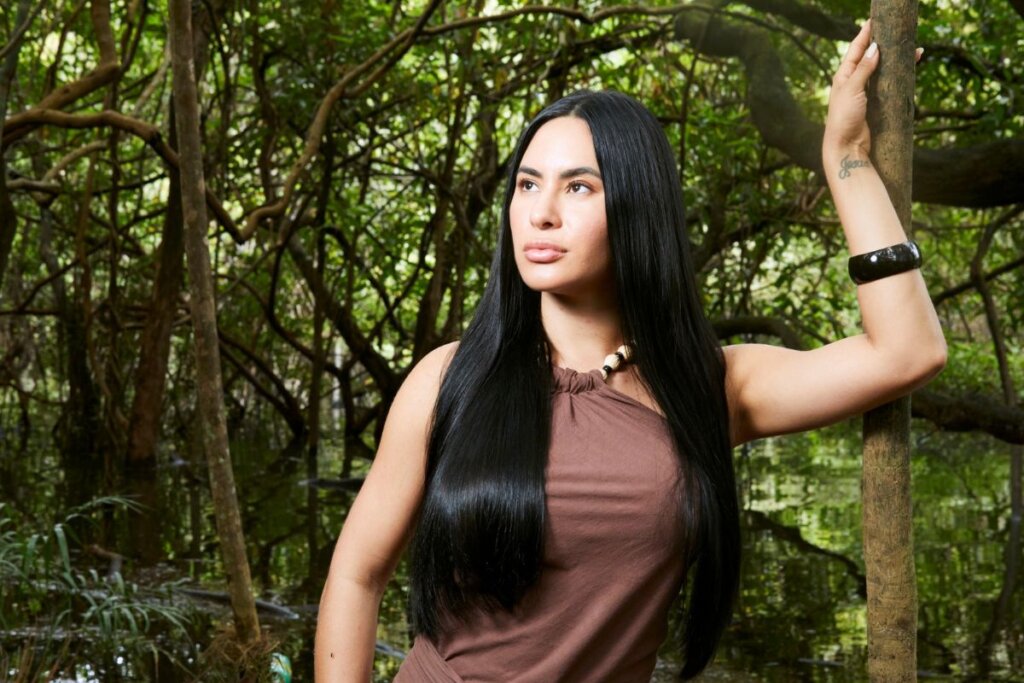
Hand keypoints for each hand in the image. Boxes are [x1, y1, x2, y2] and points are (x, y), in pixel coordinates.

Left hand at [823, 20, 921, 161]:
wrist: (847, 147)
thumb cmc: (843, 118)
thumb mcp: (851, 90)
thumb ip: (863, 69)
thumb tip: (874, 47)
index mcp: (844, 76)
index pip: (856, 49)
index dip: (865, 34)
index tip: (874, 20)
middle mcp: (855, 82)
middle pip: (871, 57)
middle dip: (884, 43)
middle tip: (897, 30)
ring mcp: (867, 92)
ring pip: (884, 70)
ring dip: (896, 59)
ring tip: (911, 46)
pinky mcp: (878, 103)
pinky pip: (891, 84)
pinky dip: (901, 75)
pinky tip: (911, 67)